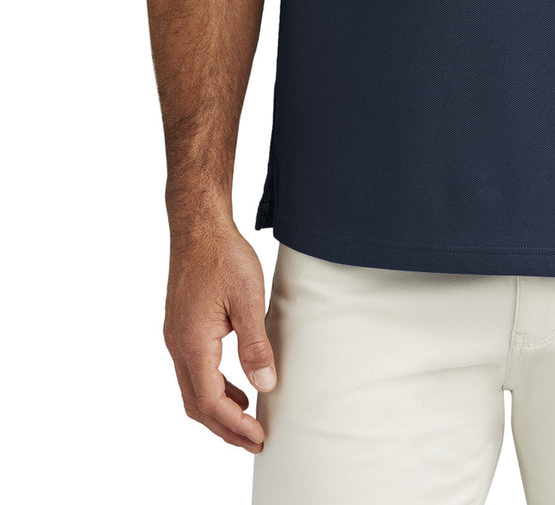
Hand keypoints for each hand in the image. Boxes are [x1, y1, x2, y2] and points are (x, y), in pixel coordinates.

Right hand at [163, 220, 277, 453]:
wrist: (198, 227)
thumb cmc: (222, 255)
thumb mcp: (248, 298)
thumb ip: (255, 344)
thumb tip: (265, 386)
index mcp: (193, 342)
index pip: (210, 401)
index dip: (235, 425)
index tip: (259, 436)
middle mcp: (178, 345)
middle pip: (197, 404)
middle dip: (225, 428)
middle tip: (255, 441)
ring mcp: (176, 337)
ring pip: (192, 390)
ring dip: (218, 410)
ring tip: (248, 420)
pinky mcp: (181, 329)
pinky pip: (193, 372)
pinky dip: (213, 388)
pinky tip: (235, 387)